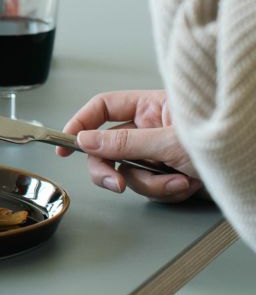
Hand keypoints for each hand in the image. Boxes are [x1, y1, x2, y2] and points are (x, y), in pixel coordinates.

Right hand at [59, 90, 204, 202]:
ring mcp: (161, 152)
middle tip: (113, 183)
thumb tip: (87, 139)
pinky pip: (150, 186)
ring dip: (150, 183)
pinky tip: (187, 184)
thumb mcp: (170, 141)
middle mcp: (153, 126)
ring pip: (129, 171)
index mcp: (152, 104)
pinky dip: (166, 190)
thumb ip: (124, 141)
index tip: (65, 142)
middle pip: (108, 145)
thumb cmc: (229, 140)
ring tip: (177, 180)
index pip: (104, 107)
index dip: (81, 122)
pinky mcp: (170, 174)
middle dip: (110, 167)